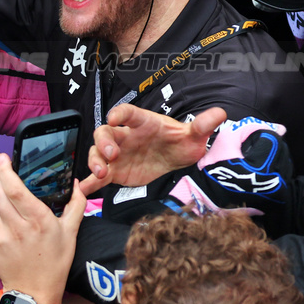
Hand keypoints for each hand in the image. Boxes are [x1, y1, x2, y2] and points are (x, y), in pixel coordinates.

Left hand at [0, 155, 85, 303]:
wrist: (34, 292)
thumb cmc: (54, 262)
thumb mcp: (71, 233)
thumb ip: (76, 205)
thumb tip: (77, 184)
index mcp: (39, 220)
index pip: (15, 188)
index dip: (5, 170)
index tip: (3, 159)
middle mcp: (18, 228)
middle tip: (5, 177)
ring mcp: (2, 238)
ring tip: (9, 203)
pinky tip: (8, 225)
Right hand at [80, 105, 225, 194]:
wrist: (176, 163)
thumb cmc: (181, 144)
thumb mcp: (193, 136)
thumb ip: (202, 125)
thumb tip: (220, 113)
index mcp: (142, 122)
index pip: (127, 113)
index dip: (119, 114)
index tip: (114, 118)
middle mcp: (126, 136)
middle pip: (105, 132)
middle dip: (103, 141)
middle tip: (111, 155)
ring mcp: (117, 155)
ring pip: (97, 152)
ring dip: (95, 160)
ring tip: (101, 173)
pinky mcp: (115, 172)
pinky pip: (98, 176)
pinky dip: (89, 182)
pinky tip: (83, 190)